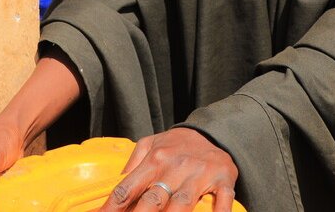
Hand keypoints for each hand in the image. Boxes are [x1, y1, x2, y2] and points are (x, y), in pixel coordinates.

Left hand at [101, 128, 237, 211]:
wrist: (213, 131)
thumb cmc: (177, 145)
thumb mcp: (150, 144)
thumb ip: (133, 164)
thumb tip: (116, 184)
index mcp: (154, 160)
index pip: (127, 188)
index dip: (112, 208)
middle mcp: (175, 167)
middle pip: (153, 200)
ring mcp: (199, 175)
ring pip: (182, 203)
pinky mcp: (222, 179)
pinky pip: (221, 200)